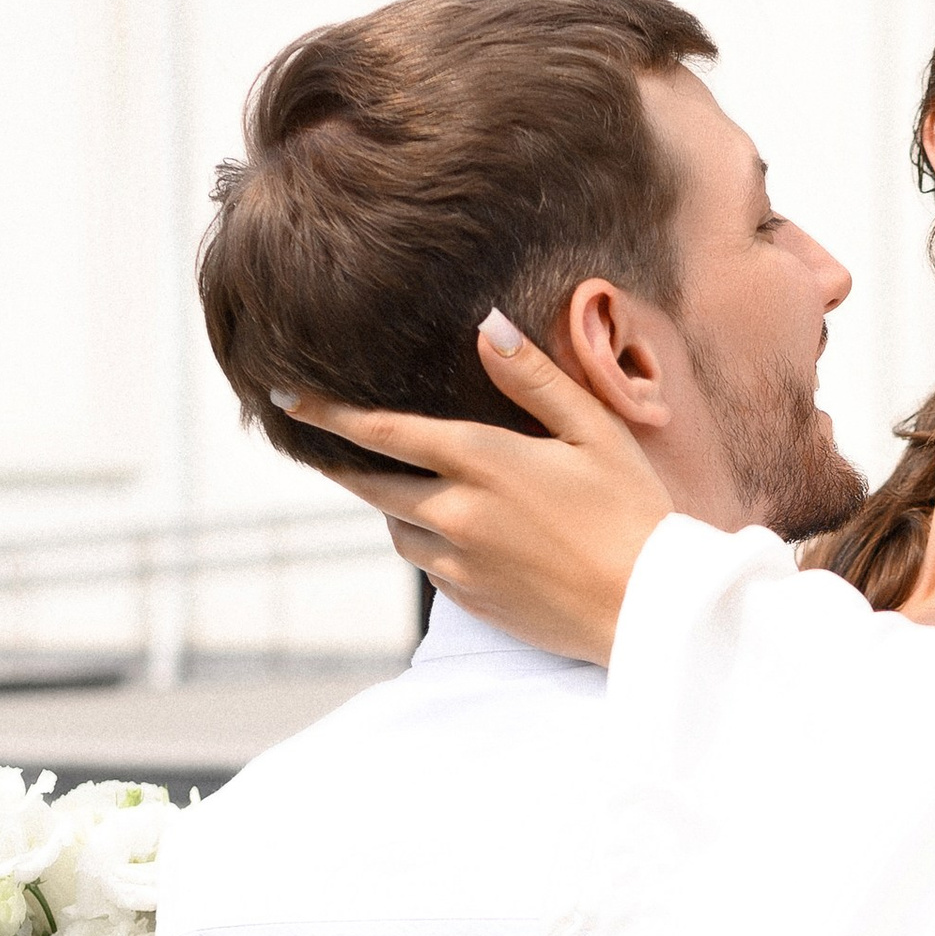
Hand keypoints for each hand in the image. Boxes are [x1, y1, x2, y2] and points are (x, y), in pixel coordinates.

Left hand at [275, 311, 671, 665]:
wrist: (648, 609)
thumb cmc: (633, 511)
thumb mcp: (595, 430)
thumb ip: (534, 379)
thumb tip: (487, 326)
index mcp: (483, 461)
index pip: (383, 431)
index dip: (329, 413)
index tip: (286, 395)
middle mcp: (457, 513)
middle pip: (371, 484)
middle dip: (340, 461)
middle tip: (318, 443)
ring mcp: (459, 562)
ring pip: (398, 527)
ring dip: (394, 504)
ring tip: (414, 486)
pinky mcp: (471, 599)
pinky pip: (429, 565)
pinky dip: (430, 543)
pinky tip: (463, 533)